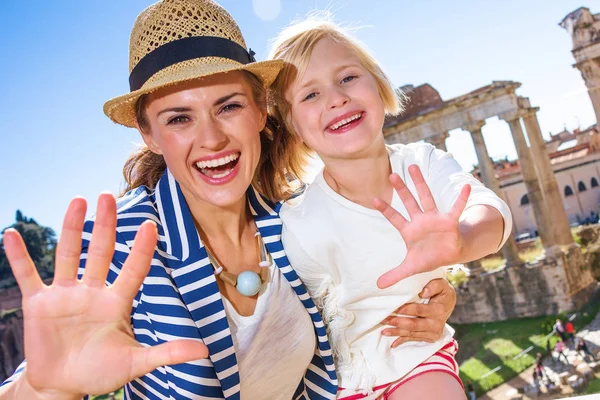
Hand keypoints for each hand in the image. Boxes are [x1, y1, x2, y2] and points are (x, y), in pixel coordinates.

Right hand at [3, 194, 207, 397]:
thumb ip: (167, 353)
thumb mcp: (136, 363)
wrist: (63, 387)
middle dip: (105, 225)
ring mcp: (65, 295)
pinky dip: (19, 257)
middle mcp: (93, 291)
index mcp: (117, 302)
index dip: (141, 249)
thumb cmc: (100, 372)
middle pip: (100, 252)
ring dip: (70, 229)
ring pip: (69, 255)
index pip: (133, 269)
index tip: (151, 225)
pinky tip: (12, 234)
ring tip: (77, 201)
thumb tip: (205, 352)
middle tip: (108, 196)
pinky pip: (29, 276)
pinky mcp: (39, 304)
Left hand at [374, 165, 470, 287]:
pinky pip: (457, 207)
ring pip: (427, 197)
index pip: (394, 218)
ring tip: (414, 166)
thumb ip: (394, 275)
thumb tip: (378, 286)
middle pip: (408, 202)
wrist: (449, 255)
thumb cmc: (428, 257)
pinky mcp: (450, 221)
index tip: (373, 199)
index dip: (385, 210)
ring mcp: (435, 218)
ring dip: (421, 183)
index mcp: (409, 230)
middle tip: (391, 174)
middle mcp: (420, 220)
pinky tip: (467, 184)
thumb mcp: (410, 268)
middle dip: (401, 189)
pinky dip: (462, 197)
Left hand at [381, 278, 455, 347]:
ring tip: (383, 331)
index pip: (419, 310)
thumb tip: (423, 292)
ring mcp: (433, 332)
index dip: (405, 310)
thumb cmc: (442, 292)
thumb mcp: (441, 284)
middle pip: (413, 325)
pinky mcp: (430, 337)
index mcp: (438, 310)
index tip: (393, 308)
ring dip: (396, 332)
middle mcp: (436, 323)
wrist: (449, 303)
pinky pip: (414, 339)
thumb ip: (434, 285)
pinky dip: (402, 340)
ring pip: (412, 333)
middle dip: (397, 322)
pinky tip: (393, 343)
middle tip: (383, 319)